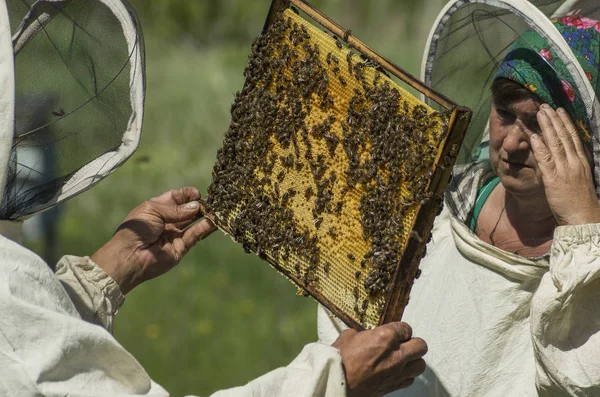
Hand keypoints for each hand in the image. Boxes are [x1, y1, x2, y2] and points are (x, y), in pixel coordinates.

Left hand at [91, 187, 216, 293]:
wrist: (129, 256)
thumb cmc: (136, 229)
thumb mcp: (153, 210)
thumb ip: (176, 209)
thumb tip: (197, 206)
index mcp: (157, 208)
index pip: (176, 198)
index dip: (187, 194)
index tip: (197, 193)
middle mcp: (168, 221)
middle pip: (188, 210)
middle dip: (199, 205)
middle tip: (213, 201)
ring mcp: (175, 234)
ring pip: (194, 223)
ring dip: (205, 216)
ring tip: (218, 209)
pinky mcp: (181, 248)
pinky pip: (195, 235)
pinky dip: (205, 228)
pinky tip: (214, 221)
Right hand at [332, 322, 426, 396]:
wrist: (336, 382)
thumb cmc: (340, 358)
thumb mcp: (350, 335)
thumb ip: (365, 333)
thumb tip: (369, 335)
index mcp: (386, 336)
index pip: (406, 328)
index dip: (400, 329)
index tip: (394, 332)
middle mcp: (397, 354)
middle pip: (420, 345)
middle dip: (413, 342)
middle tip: (403, 343)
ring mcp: (397, 372)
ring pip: (420, 364)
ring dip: (413, 360)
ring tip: (402, 358)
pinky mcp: (394, 386)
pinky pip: (410, 379)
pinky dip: (406, 374)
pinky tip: (396, 371)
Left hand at [532, 105, 599, 225]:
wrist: (583, 217)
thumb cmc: (579, 201)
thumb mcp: (580, 179)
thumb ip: (574, 166)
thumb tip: (568, 157)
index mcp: (582, 162)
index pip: (574, 138)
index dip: (566, 123)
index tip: (560, 111)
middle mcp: (575, 162)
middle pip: (564, 136)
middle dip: (555, 120)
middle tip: (546, 106)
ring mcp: (565, 169)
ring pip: (555, 143)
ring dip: (547, 127)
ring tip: (539, 113)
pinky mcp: (554, 179)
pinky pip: (546, 159)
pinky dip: (540, 146)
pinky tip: (534, 136)